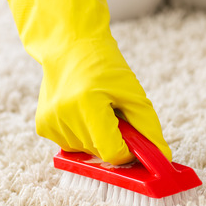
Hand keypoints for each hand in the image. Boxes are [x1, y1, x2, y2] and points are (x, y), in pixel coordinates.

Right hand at [7, 0, 170, 164]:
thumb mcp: (134, 94)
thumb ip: (149, 129)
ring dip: (98, 138)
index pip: (112, 153)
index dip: (128, 152)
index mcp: (88, 105)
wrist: (71, 48)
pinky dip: (83, 135)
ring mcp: (50, 123)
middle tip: (115, 115)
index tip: (134, 141)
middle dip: (114, 141)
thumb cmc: (106, 68)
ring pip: (86, 152)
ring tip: (96, 109)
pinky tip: (82, 112)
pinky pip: (71, 146)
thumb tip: (163, 158)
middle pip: (100, 154)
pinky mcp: (43, 126)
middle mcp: (64, 117)